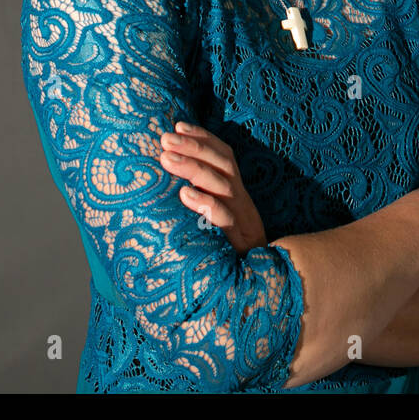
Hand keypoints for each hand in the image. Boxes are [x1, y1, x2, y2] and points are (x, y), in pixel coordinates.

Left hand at [158, 121, 267, 254]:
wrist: (253, 293)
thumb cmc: (225, 256)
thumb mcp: (213, 223)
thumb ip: (199, 200)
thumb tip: (167, 182)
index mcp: (235, 194)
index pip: (224, 157)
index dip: (203, 139)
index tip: (178, 126)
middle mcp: (242, 204)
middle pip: (223, 165)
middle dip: (193, 148)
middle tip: (164, 139)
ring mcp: (243, 223)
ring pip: (223, 186)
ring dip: (193, 169)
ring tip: (166, 159)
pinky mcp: (240, 244)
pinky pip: (226, 220)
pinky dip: (207, 205)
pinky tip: (186, 196)